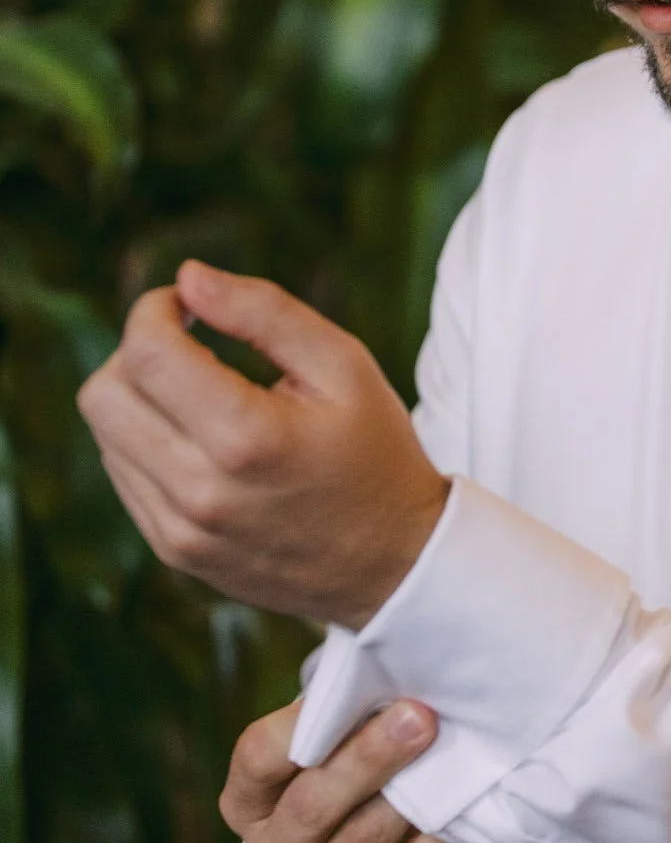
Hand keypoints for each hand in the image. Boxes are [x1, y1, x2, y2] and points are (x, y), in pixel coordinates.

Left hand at [77, 260, 449, 626]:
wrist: (394, 565)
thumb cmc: (375, 452)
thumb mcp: (343, 365)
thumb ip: (264, 310)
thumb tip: (189, 277)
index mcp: (246, 438)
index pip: (145, 353)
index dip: (155, 310)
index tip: (189, 304)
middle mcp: (201, 492)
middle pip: (104, 394)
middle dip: (138, 350)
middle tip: (192, 346)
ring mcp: (181, 531)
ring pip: (106, 435)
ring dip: (141, 397)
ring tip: (205, 395)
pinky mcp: (174, 551)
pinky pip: (125, 475)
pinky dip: (149, 442)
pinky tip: (204, 440)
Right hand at [222, 698, 488, 842]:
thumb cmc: (364, 804)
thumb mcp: (338, 766)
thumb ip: (343, 726)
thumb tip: (382, 672)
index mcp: (249, 808)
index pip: (257, 758)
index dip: (300, 723)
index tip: (354, 686)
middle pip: (312, 803)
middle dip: (369, 756)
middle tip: (419, 717)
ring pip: (362, 841)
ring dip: (409, 794)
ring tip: (448, 754)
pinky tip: (459, 811)